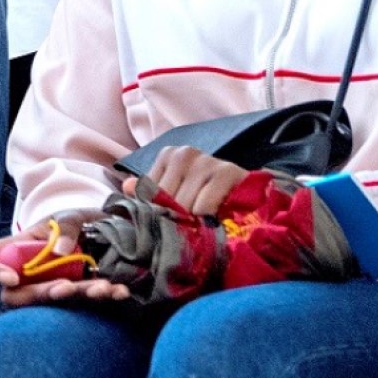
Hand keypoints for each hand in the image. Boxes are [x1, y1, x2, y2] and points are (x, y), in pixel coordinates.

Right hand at [0, 211, 128, 307]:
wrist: (109, 230)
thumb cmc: (78, 221)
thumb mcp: (71, 215)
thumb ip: (66, 226)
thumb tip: (61, 251)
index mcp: (15, 248)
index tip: (12, 278)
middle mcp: (26, 273)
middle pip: (14, 294)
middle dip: (40, 294)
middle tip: (65, 287)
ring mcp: (49, 287)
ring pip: (50, 303)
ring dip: (76, 297)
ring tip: (102, 286)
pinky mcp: (75, 297)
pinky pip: (82, 305)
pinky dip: (102, 297)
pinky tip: (119, 290)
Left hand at [134, 147, 249, 216]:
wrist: (250, 197)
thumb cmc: (207, 196)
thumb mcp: (176, 194)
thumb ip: (149, 193)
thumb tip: (127, 187)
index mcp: (169, 156)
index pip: (148, 192)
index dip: (158, 212)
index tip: (171, 218)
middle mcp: (185, 154)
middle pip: (164, 200)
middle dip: (175, 217)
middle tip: (189, 223)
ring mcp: (207, 160)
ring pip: (183, 205)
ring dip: (192, 220)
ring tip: (202, 221)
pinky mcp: (228, 172)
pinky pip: (204, 206)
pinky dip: (206, 217)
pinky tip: (214, 218)